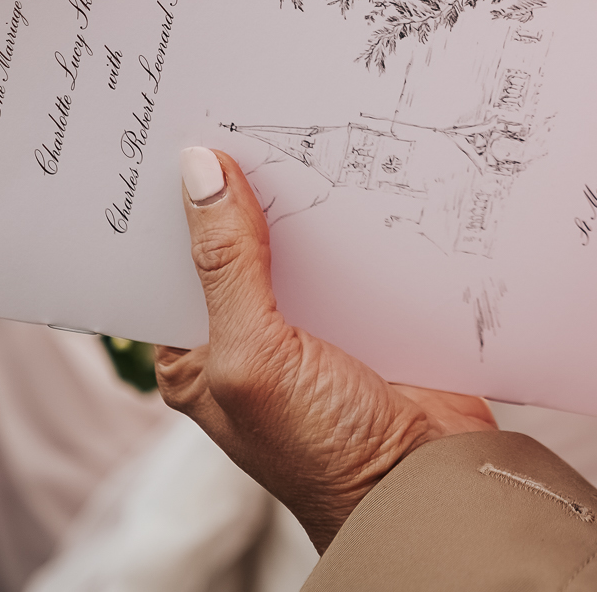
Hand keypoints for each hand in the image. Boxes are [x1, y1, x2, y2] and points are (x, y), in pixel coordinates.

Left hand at [156, 146, 496, 551]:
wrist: (426, 482)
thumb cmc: (322, 452)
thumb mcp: (254, 357)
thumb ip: (227, 266)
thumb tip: (201, 172)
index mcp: (199, 357)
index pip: (170, 265)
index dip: (172, 207)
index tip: (178, 134)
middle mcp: (251, 338)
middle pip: (238, 242)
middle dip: (245, 190)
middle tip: (244, 114)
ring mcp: (315, 324)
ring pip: (302, 241)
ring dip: (310, 199)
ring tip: (305, 125)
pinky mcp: (371, 314)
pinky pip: (358, 251)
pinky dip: (363, 220)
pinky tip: (367, 176)